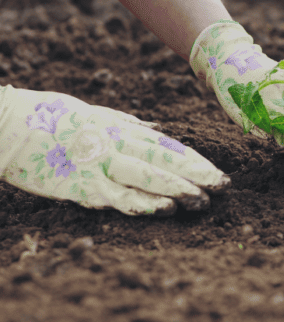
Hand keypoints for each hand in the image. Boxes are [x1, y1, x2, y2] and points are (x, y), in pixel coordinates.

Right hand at [0, 85, 229, 215]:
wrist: (6, 125)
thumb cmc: (49, 116)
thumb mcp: (93, 112)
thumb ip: (126, 123)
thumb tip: (156, 129)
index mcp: (119, 128)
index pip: (167, 146)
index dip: (195, 161)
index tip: (218, 173)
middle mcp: (115, 143)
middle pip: (164, 160)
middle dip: (196, 175)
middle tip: (223, 188)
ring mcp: (98, 163)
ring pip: (146, 176)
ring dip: (177, 189)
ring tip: (201, 201)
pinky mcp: (79, 184)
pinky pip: (116, 196)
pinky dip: (142, 203)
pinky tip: (164, 210)